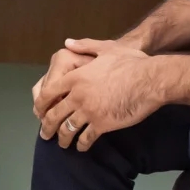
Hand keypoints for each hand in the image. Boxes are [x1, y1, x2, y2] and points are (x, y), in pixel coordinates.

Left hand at [34, 38, 168, 150]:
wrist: (151, 80)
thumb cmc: (131, 62)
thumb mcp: (106, 48)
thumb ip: (85, 46)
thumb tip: (67, 42)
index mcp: (75, 77)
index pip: (48, 93)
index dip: (41, 105)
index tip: (39, 112)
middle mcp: (78, 96)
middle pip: (54, 115)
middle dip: (47, 127)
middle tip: (45, 134)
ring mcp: (89, 111)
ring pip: (68, 129)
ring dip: (63, 139)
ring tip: (62, 144)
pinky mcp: (103, 124)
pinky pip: (86, 138)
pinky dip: (82, 144)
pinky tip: (82, 147)